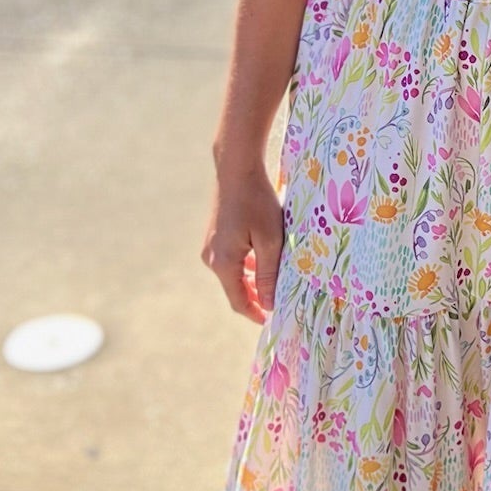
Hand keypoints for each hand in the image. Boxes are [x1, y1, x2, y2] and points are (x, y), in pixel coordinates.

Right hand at [201, 159, 285, 322]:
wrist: (236, 169)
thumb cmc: (257, 202)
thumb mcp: (270, 240)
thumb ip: (269, 274)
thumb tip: (269, 303)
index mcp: (224, 263)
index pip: (239, 301)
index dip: (255, 313)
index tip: (272, 320)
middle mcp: (211, 258)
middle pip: (235, 288)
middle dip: (256, 298)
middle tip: (280, 301)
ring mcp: (210, 247)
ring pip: (234, 274)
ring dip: (253, 280)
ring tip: (276, 280)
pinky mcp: (214, 236)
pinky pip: (231, 260)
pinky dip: (247, 265)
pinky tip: (264, 258)